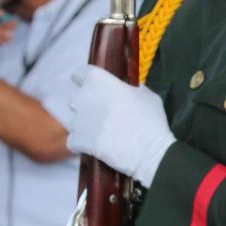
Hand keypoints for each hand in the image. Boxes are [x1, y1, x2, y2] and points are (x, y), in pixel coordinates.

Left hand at [66, 66, 174, 185]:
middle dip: (88, 106)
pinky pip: (73, 140)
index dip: (85, 80)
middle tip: (104, 115)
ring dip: (85, 127)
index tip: (91, 86)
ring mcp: (80, 120)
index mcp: (101, 82)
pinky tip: (96, 147)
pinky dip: (82, 144)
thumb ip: (130, 90)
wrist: (150, 151)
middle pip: (77, 99)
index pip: (81, 74)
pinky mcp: (78, 140)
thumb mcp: (147, 96)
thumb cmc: (152, 121)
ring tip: (102, 135)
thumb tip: (125, 91)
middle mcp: (85, 98)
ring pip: (76, 121)